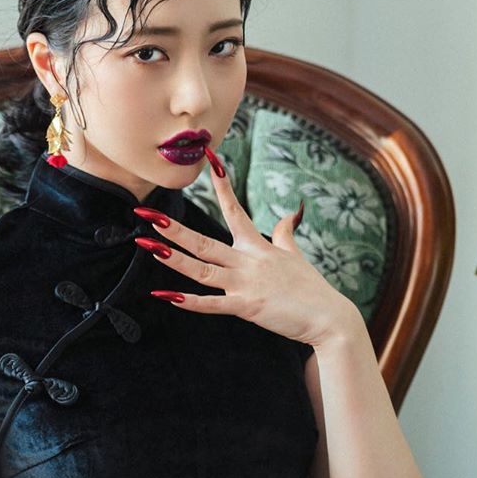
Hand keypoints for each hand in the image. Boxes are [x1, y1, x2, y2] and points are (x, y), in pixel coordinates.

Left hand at [135, 147, 355, 347]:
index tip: (210, 160)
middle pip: (204, 241)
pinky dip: (190, 302)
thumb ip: (286, 233)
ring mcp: (247, 284)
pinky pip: (213, 304)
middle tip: (146, 215)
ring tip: (148, 247)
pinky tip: (166, 295)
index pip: (235, 210)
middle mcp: (248, 260)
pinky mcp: (249, 307)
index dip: (222, 185)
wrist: (329, 317)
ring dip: (173, 259)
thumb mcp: (295, 255)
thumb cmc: (311, 288)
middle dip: (174, 229)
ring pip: (202, 269)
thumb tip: (291, 212)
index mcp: (258, 247)